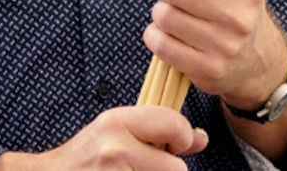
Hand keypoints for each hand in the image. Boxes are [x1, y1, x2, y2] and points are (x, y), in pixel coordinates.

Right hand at [0, 105, 207, 168]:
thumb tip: (201, 138)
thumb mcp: (116, 133)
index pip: (173, 122)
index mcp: (117, 120)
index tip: (173, 144)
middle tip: (150, 166)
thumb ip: (156, 132)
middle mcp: (116, 146)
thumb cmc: (85, 158)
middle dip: (169, 170)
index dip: (183, 136)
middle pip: (177, 168)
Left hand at [143, 0, 286, 106]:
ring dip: (162, 12)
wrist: (256, 61)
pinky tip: (168, 34)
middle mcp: (240, 18)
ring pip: (163, 16)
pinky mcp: (207, 71)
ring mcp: (225, 47)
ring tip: (175, 15)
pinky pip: (160, 44)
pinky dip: (155, 35)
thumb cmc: (232, 4)